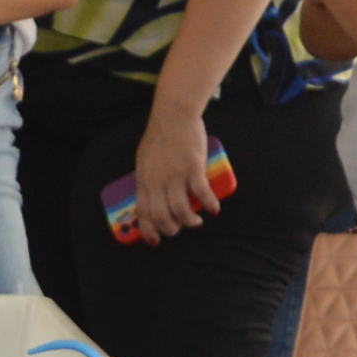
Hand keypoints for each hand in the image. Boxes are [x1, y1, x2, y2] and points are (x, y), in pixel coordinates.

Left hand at [133, 102, 223, 235]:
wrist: (173, 115)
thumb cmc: (159, 136)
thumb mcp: (144, 160)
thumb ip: (147, 178)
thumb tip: (152, 196)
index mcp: (144, 180)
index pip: (143, 212)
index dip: (148, 230)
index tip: (155, 240)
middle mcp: (157, 181)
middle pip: (162, 216)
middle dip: (172, 229)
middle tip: (180, 229)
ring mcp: (175, 176)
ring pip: (181, 210)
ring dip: (190, 222)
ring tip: (196, 222)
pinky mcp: (193, 168)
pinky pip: (202, 193)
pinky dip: (209, 205)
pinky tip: (213, 209)